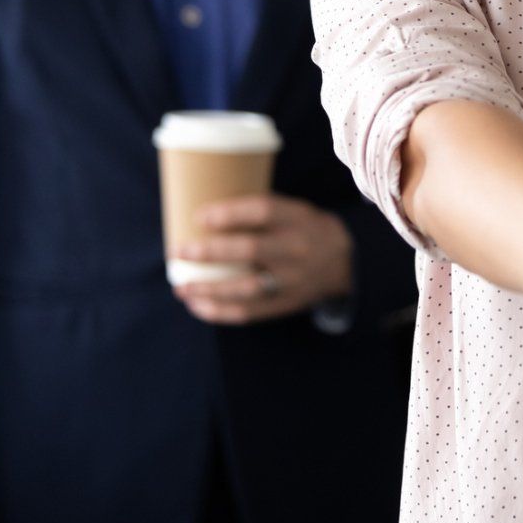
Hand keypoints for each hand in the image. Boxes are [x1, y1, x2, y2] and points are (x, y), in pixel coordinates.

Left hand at [173, 195, 353, 323]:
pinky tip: (197, 307)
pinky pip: (250, 312)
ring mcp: (292, 281)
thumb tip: (205, 213)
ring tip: (181, 288)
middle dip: (210, 252)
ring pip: (246, 288)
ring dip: (209, 290)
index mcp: (298, 219)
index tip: (199, 216)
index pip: (263, 211)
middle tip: (178, 251)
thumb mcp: (294, 210)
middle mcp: (297, 250)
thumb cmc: (305, 229)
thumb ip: (260, 211)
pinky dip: (220, 312)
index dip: (230, 213)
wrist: (344, 264)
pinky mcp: (285, 303)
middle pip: (250, 250)